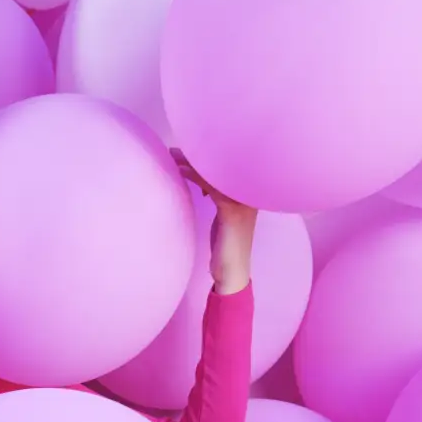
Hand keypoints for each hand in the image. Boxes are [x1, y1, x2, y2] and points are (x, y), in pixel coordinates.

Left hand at [174, 152, 256, 294]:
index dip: (206, 155)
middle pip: (223, 165)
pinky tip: (180, 173)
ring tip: (172, 157)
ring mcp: (243, 201)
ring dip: (192, 163)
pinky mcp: (233, 212)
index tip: (185, 149)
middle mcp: (249, 192)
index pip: (228, 165)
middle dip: (198, 156)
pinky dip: (195, 177)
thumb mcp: (221, 213)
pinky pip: (212, 187)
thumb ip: (216, 194)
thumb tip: (198, 178)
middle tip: (174, 150)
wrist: (231, 272)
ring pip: (216, 173)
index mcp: (248, 191)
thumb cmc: (224, 244)